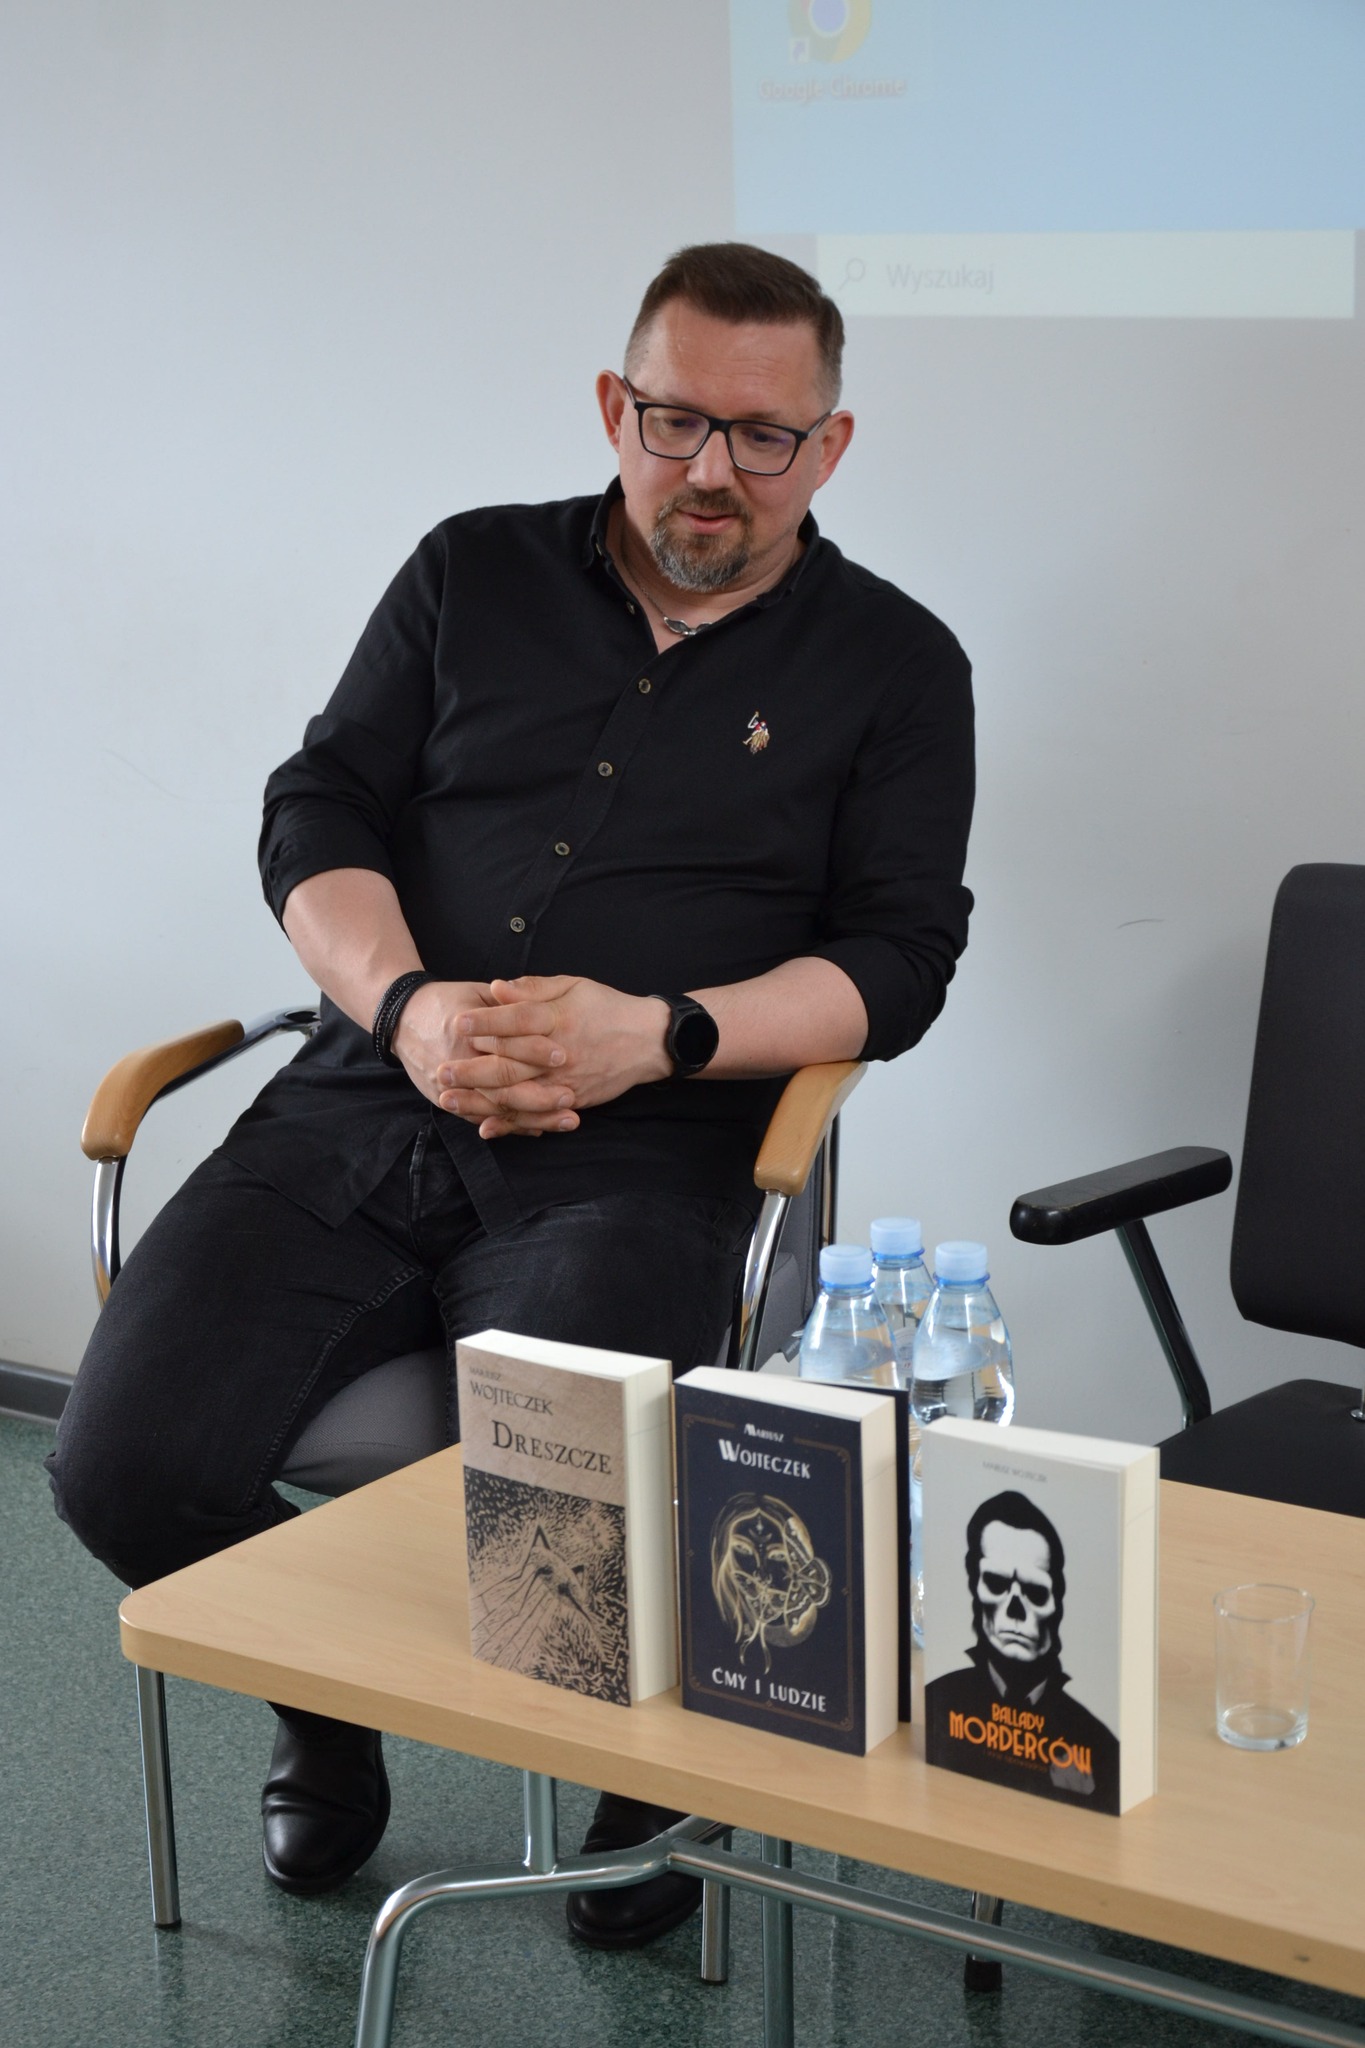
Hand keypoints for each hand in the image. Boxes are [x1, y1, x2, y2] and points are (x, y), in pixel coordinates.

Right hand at [388, 980, 558, 1128]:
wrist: (401, 1020)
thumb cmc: (446, 1001)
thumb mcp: (476, 992)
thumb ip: (508, 1000)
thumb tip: (542, 1000)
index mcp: (464, 1029)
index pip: (503, 1042)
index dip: (533, 1049)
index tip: (563, 1055)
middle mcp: (456, 1061)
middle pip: (501, 1083)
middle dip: (538, 1094)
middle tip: (571, 1098)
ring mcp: (448, 1086)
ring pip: (495, 1108)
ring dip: (533, 1118)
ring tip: (568, 1121)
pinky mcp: (445, 1101)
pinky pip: (481, 1118)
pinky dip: (511, 1125)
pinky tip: (539, 1128)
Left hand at [435, 975, 671, 1137]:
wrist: (648, 1041)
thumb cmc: (607, 1007)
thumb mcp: (574, 985)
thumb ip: (533, 988)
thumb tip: (496, 988)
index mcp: (559, 1019)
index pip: (516, 1020)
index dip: (485, 1021)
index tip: (456, 1022)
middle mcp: (559, 1053)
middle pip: (510, 1063)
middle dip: (471, 1069)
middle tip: (440, 1071)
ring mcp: (565, 1081)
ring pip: (518, 1094)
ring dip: (481, 1099)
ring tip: (449, 1100)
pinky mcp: (572, 1100)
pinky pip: (537, 1116)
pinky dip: (510, 1124)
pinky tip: (485, 1127)